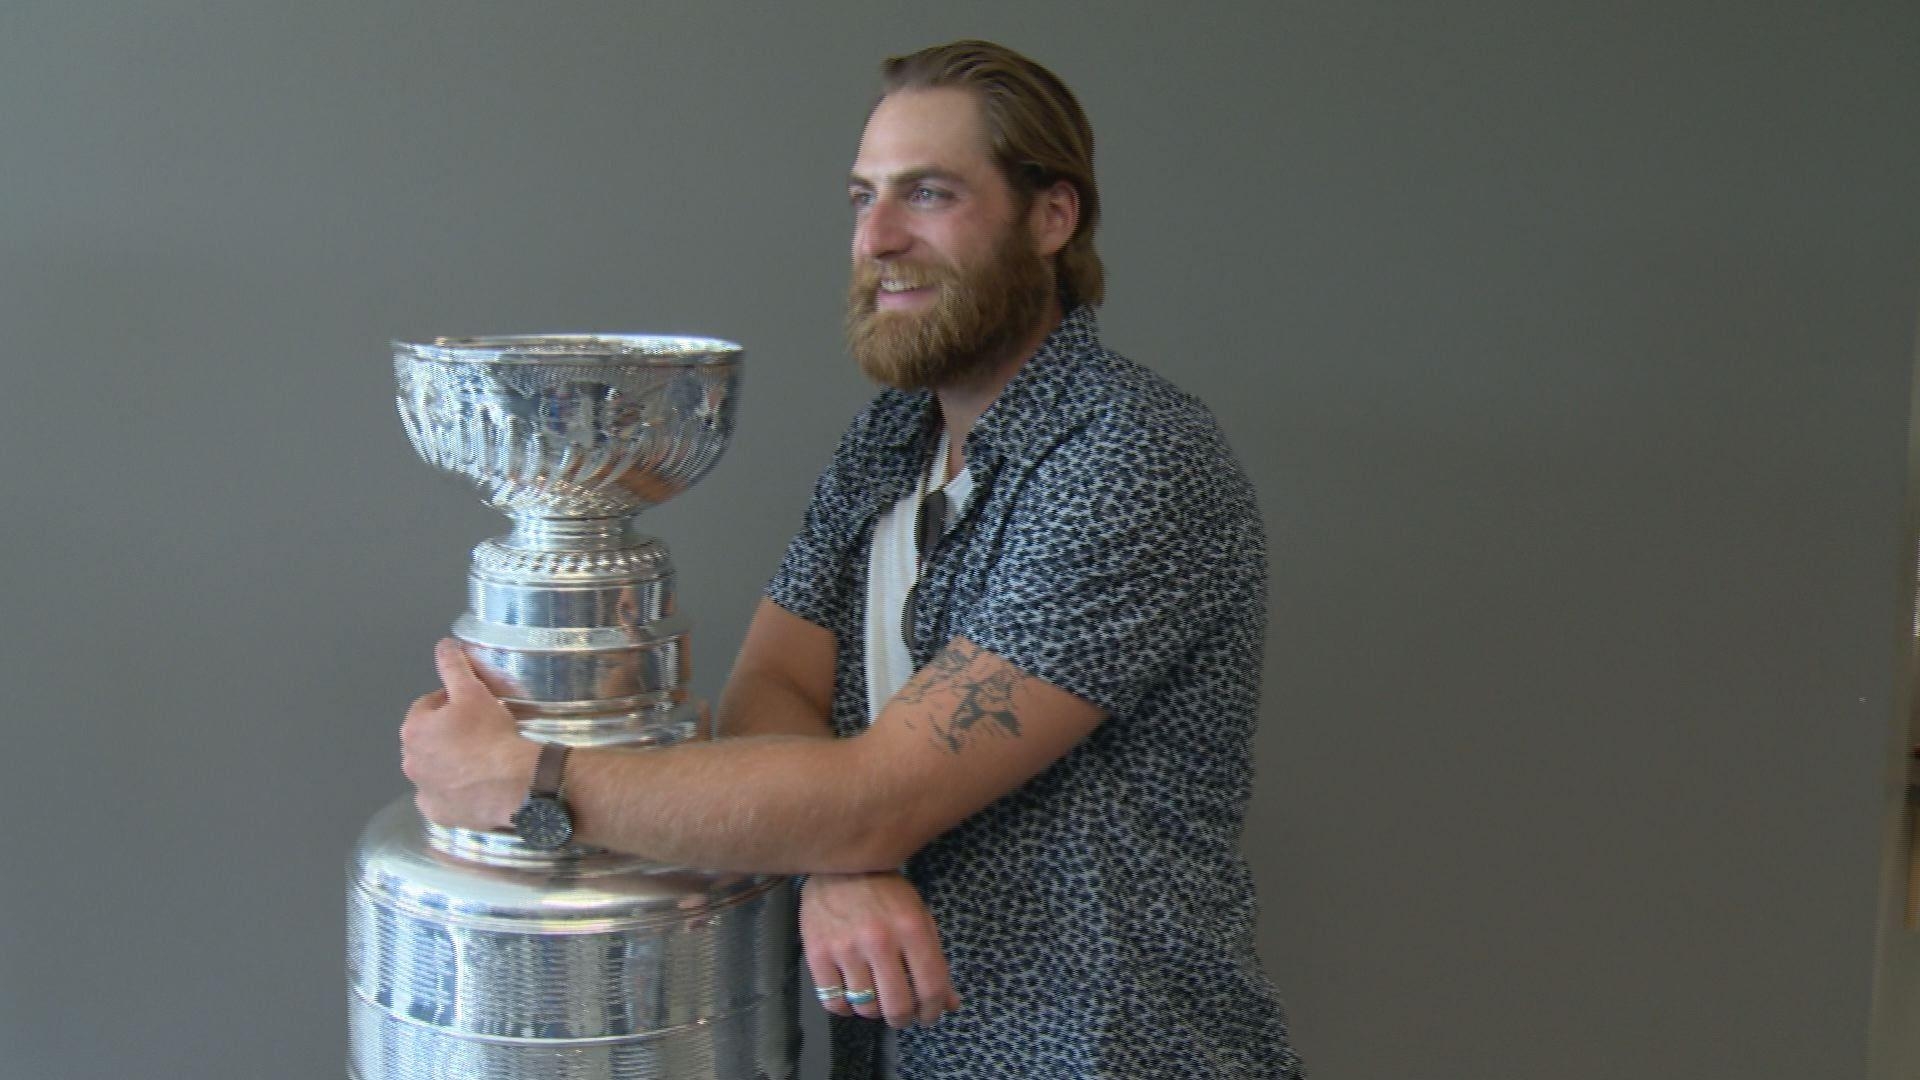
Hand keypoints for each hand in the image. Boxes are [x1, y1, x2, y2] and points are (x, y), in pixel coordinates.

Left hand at [400, 638, 537, 830]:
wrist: (514, 783)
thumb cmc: (491, 736)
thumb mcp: (474, 692)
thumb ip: (454, 667)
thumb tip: (444, 645)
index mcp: (413, 730)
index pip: (427, 706)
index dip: (450, 703)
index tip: (472, 707)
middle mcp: (410, 762)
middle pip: (428, 739)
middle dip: (448, 734)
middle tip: (480, 733)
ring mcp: (423, 791)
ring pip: (434, 769)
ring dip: (450, 762)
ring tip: (481, 759)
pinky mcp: (439, 813)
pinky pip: (443, 798)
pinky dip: (455, 792)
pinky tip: (476, 785)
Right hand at [801, 871, 960, 1027]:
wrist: (838, 865)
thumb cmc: (884, 891)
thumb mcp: (918, 916)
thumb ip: (935, 960)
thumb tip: (950, 1003)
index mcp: (911, 927)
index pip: (931, 987)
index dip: (933, 1010)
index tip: (929, 1015)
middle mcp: (879, 939)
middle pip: (897, 1006)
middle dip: (903, 1019)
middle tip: (902, 1016)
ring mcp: (845, 947)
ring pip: (865, 1007)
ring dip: (874, 1010)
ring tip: (876, 998)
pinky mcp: (817, 953)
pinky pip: (833, 1001)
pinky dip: (845, 1008)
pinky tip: (851, 996)